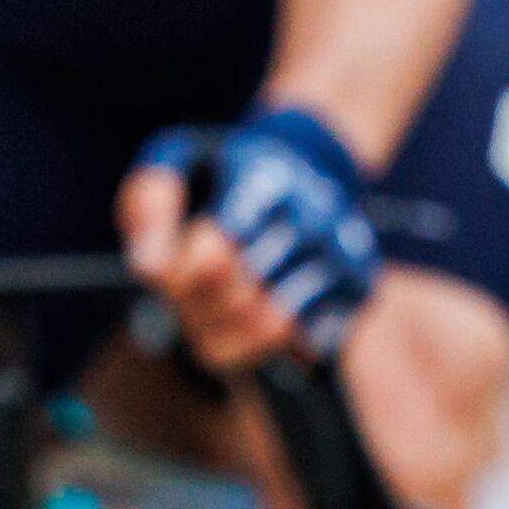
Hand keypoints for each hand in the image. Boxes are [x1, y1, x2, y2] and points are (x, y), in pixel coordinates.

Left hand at [120, 110, 376, 368]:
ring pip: (272, 326)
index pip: (214, 251)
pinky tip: (242, 318)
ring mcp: (343, 256)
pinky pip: (305, 347)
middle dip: (194, 301)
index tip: (164, 260)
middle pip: (239, 295)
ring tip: (208, 303)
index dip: (177, 270)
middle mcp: (313, 217)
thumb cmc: (222, 171)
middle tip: (180, 288)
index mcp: (265, 180)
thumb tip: (147, 268)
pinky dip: (261, 343)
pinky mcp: (361, 290)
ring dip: (224, 326)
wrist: (306, 161)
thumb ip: (151, 203)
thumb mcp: (175, 160)